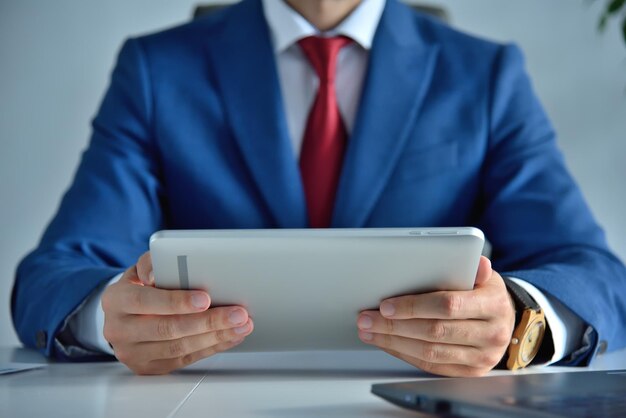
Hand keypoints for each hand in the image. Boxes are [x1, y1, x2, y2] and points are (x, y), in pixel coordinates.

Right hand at [102, 252, 252, 374]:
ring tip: (242, 325)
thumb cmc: (140, 287)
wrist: (124, 314)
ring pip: (179, 348)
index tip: (206, 298)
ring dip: (216, 337)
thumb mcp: (140, 269)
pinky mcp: (150, 367)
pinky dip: (213, 347)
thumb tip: (158, 271)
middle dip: (208, 321)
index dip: (177, 301)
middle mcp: (120, 330)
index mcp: (116, 300)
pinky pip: (186, 359)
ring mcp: (133, 353)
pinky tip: (231, 336)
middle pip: (168, 329)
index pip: (146, 301)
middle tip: (237, 313)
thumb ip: (152, 263)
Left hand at [357, 256, 514, 376]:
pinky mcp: (470, 371)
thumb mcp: (484, 276)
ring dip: (393, 342)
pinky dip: (404, 354)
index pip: (448, 305)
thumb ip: (474, 268)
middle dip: (394, 326)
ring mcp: (482, 357)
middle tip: (367, 319)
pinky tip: (387, 344)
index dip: (413, 306)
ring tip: (370, 331)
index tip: (385, 305)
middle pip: (434, 331)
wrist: (505, 322)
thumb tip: (478, 262)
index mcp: (494, 304)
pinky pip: (431, 366)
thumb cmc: (485, 294)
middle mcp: (491, 334)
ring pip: (430, 352)